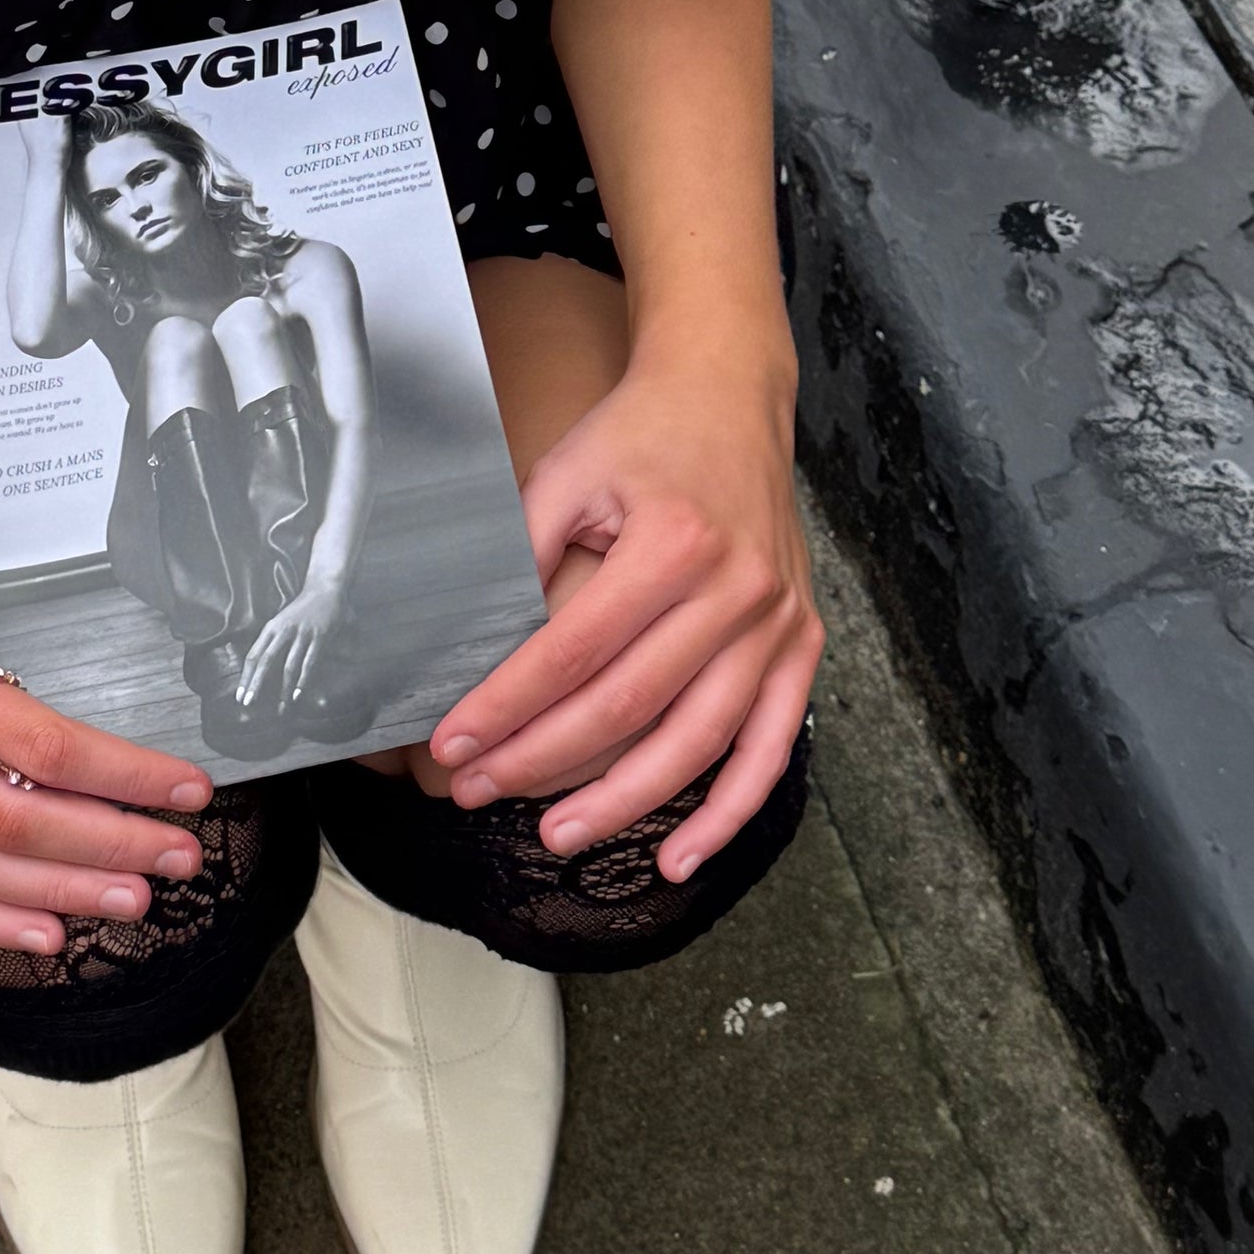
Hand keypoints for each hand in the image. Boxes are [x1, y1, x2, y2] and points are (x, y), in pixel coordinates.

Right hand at [0, 446, 212, 954]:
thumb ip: (11, 654)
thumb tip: (98, 713)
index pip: (46, 748)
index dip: (126, 778)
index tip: (187, 789)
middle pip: (16, 821)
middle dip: (110, 846)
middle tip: (177, 855)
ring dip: (62, 892)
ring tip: (130, 897)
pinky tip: (45, 931)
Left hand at [229, 571, 349, 715]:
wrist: (324, 589)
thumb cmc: (300, 610)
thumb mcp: (281, 622)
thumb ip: (271, 642)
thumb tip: (259, 669)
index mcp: (271, 628)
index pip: (253, 655)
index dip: (246, 676)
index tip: (240, 695)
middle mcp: (283, 631)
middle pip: (265, 661)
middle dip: (256, 684)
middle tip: (248, 703)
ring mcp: (302, 634)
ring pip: (288, 666)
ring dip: (283, 689)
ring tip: (280, 707)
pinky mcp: (319, 637)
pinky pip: (310, 662)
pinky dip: (303, 680)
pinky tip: (298, 694)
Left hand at [427, 341, 817, 881]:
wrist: (731, 397)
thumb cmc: (640, 435)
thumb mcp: (566, 472)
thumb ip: (520, 553)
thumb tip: (466, 641)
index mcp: (673, 544)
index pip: (573, 651)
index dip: (507, 706)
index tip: (452, 744)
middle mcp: (736, 590)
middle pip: (630, 706)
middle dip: (544, 760)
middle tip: (478, 791)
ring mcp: (776, 624)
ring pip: (699, 743)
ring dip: (625, 803)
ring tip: (558, 836)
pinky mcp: (800, 645)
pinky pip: (769, 749)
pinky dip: (728, 813)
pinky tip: (680, 856)